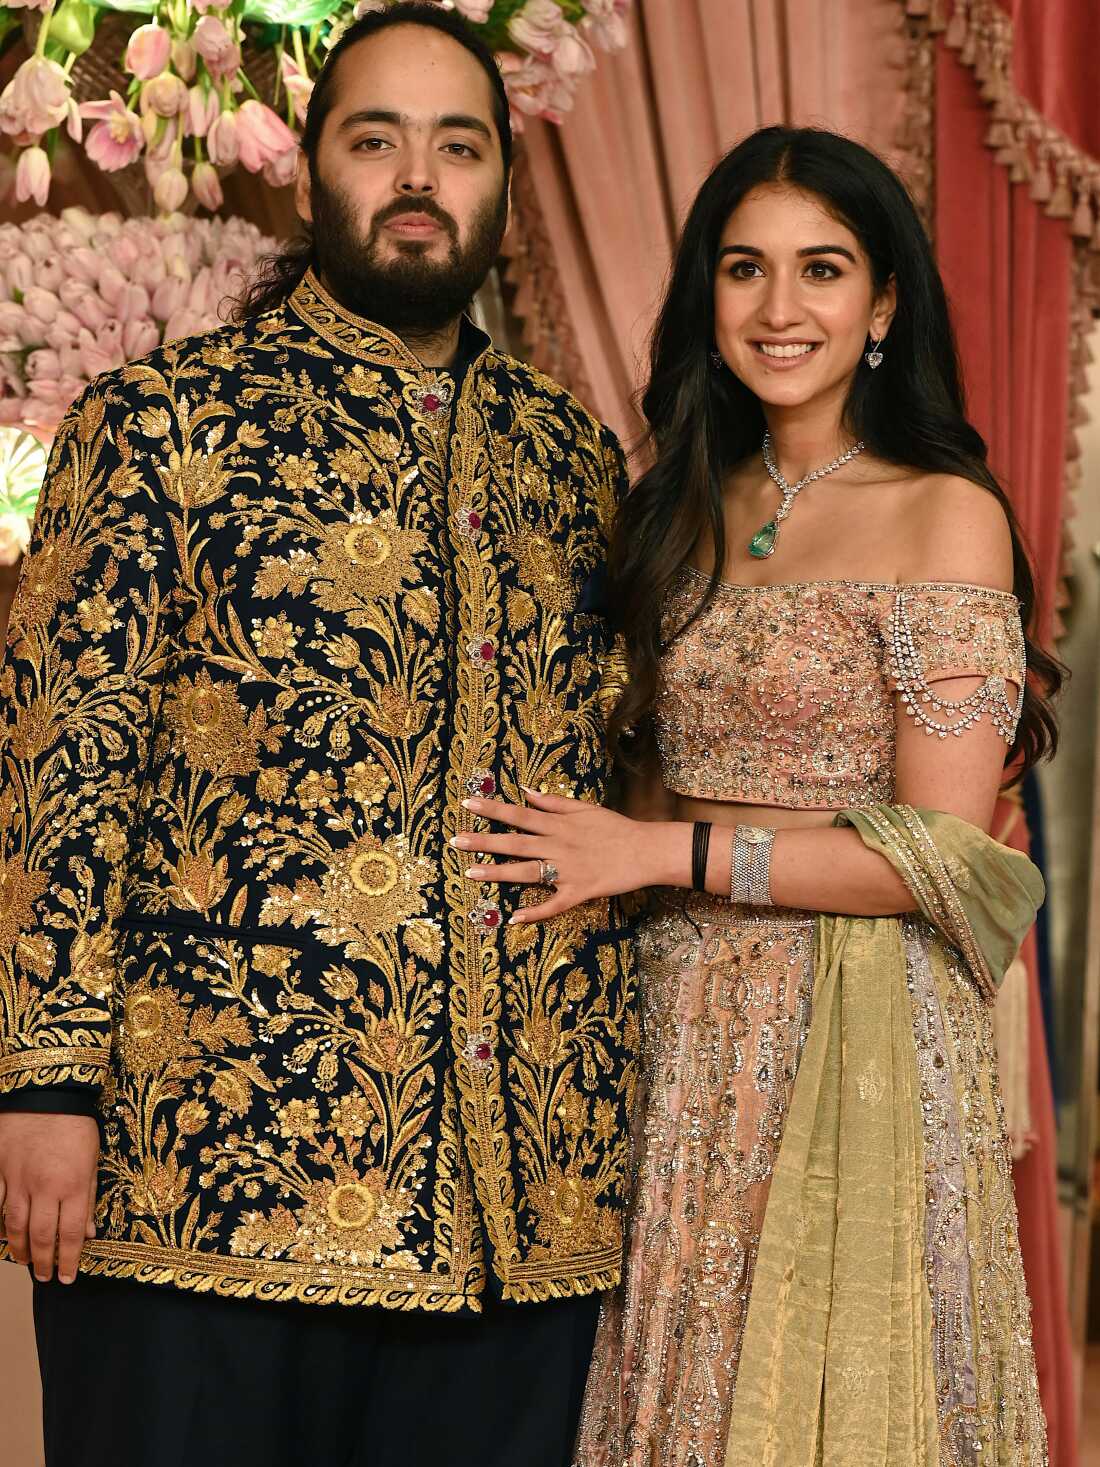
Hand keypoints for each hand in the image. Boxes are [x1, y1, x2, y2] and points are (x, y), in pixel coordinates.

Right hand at [0, 1112, 98, 1282]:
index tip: (68, 1277)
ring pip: (15, 1226)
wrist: (46, 1094)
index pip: (71, 1233)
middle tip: (46, 1276)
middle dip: (43, 1262)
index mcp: (73, 1184)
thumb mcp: (92, 1159)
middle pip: (40, 1236)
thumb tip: (90, 1232)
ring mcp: (19, 1181)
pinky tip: (5, 1236)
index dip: (69, 1260)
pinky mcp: (1, 1171)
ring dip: (19, 1249)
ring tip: (26, 1262)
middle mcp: (45, 1187)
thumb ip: (89, 1196)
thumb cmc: (75, 1125)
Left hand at [454, 787, 661, 921]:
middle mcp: (558, 846)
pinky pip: (553, 905)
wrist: (645, 851)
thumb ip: (554, 803)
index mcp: (558, 825)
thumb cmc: (616, 828)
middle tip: (455, 840)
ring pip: (526, 872)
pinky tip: (513, 918)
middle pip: (514, 843)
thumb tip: (527, 792)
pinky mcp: (578, 892)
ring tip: (470, 873)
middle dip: (483, 841)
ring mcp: (567, 870)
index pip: (519, 815)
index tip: (467, 803)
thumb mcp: (585, 808)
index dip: (492, 809)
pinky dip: (534, 912)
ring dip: (497, 873)